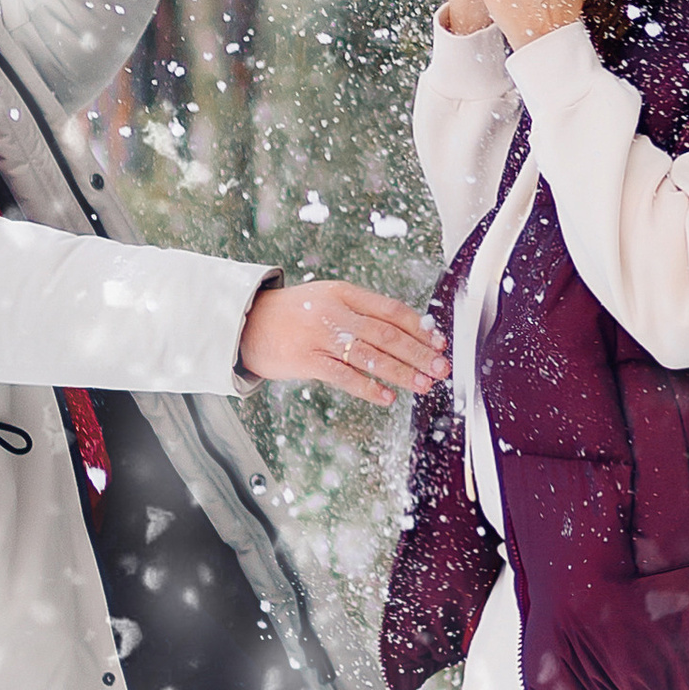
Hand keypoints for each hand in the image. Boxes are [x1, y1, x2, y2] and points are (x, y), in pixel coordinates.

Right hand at [238, 279, 448, 408]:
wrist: (247, 323)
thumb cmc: (294, 314)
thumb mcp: (328, 300)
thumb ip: (361, 312)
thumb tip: (405, 333)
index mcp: (345, 292)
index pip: (391, 310)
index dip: (419, 328)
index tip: (439, 343)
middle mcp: (336, 311)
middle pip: (387, 334)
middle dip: (419, 354)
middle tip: (441, 369)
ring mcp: (321, 336)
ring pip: (371, 356)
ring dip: (402, 373)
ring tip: (423, 385)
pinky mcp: (307, 359)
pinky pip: (344, 376)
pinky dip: (368, 388)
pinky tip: (387, 397)